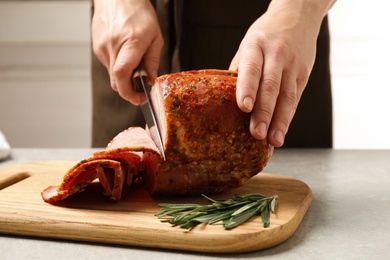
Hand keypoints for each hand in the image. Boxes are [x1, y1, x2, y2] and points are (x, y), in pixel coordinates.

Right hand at [92, 0, 162, 104]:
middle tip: (140, 89)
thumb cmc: (138, 12)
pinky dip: (118, 66)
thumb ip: (153, 61)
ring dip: (124, 76)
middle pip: (116, 80)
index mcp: (130, 42)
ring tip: (134, 62)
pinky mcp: (97, 47)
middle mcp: (112, 46)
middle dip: (129, 90)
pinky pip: (108, 65)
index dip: (129, 92)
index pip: (122, 74)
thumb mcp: (155, 36)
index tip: (139, 98)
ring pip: (112, 74)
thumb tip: (150, 80)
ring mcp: (101, 47)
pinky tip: (125, 54)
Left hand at [230, 1, 327, 146]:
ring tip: (273, 140)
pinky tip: (281, 132)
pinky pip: (295, 99)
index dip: (247, 88)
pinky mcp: (304, 74)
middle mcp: (277, 55)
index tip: (243, 107)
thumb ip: (238, 71)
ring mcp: (293, 65)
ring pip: (287, 96)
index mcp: (256, 45)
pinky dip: (287, 117)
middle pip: (271, 86)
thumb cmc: (265, 36)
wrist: (298, 16)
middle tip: (257, 134)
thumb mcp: (247, 46)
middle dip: (264, 112)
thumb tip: (223, 101)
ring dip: (280, 121)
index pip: (252, 68)